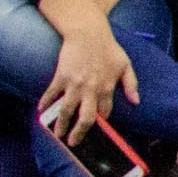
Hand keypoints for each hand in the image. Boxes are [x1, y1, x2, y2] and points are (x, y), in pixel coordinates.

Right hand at [39, 18, 137, 142]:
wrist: (88, 33)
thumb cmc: (108, 48)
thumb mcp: (125, 65)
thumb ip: (131, 84)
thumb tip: (136, 102)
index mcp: (107, 88)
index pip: (103, 113)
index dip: (99, 122)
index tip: (95, 129)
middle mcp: (91, 90)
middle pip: (85, 118)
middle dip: (78, 133)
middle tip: (73, 142)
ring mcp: (74, 84)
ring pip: (66, 111)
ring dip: (60, 125)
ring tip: (57, 133)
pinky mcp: (61, 77)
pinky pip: (52, 94)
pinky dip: (46, 103)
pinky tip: (41, 111)